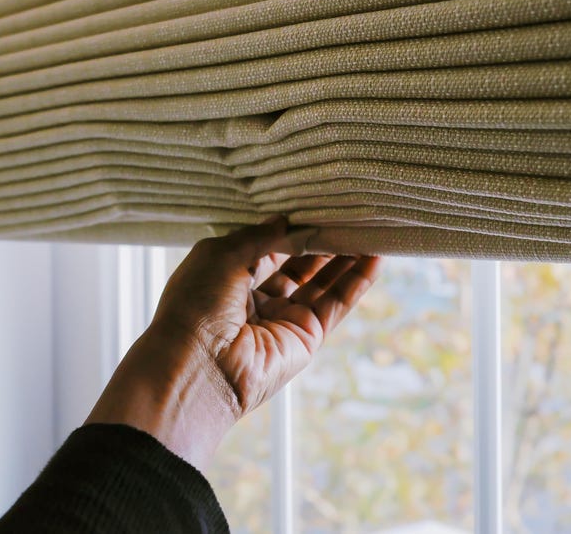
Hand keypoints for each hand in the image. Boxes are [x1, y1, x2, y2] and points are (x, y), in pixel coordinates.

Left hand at [85, 216, 381, 468]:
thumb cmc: (195, 307)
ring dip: (346, 257)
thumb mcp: (221, 254)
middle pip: (298, 263)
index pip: (268, 247)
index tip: (316, 205)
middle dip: (322, 240)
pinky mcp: (305, 338)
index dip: (292, 228)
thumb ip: (259, 236)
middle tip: (349, 213)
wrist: (198, 366)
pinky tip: (375, 257)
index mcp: (227, 277)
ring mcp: (283, 319)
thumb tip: (284, 220)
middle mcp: (255, 299)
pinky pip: (335, 304)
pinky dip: (356, 282)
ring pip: (322, 282)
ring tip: (370, 228)